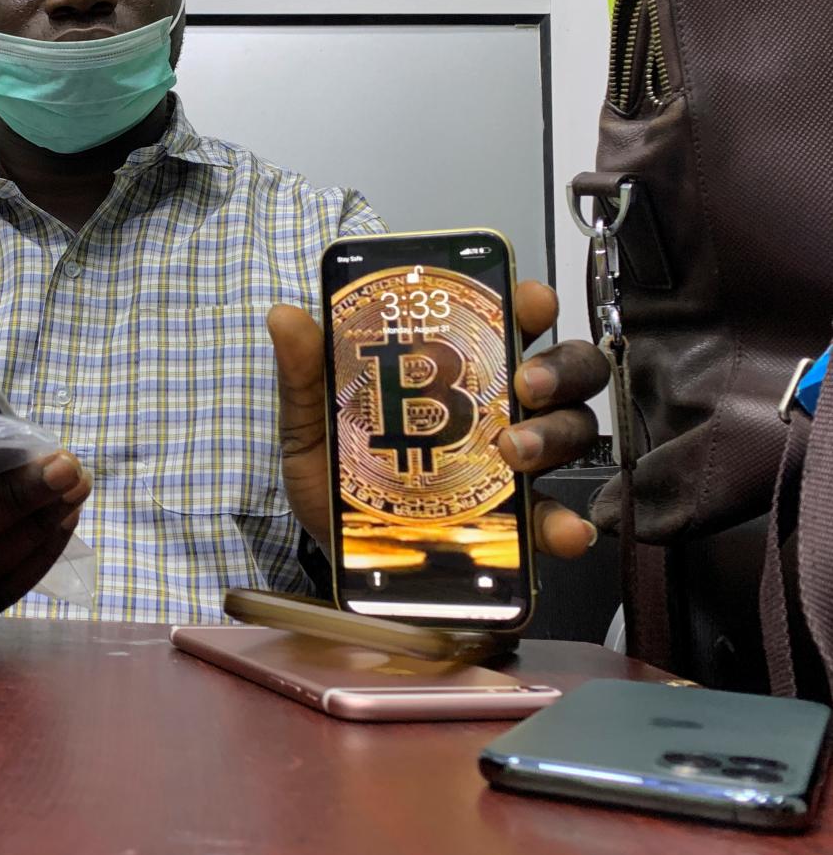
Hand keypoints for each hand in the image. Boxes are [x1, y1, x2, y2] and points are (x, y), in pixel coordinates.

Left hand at [267, 280, 609, 559]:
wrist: (333, 554)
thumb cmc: (333, 474)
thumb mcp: (311, 420)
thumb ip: (303, 372)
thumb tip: (285, 317)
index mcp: (453, 371)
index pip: (507, 320)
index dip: (530, 303)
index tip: (530, 300)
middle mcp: (495, 409)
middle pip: (560, 370)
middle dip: (557, 368)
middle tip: (523, 384)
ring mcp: (513, 465)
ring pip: (570, 430)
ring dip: (555, 434)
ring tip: (516, 453)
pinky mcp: (516, 524)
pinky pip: (556, 519)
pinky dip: (568, 524)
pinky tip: (563, 530)